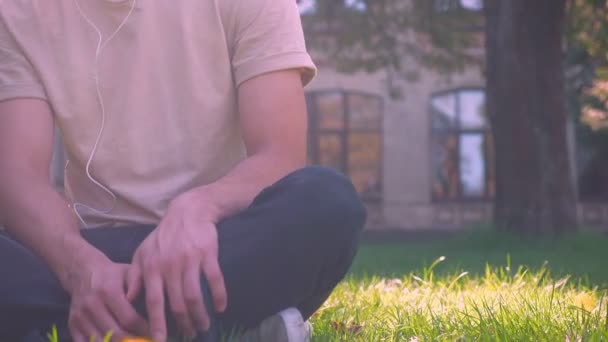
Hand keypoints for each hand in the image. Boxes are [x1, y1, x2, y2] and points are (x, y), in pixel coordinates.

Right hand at [68, 258, 149, 341]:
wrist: (83, 271)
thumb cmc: (113, 274)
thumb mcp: (129, 271)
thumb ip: (138, 284)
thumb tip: (148, 304)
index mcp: (108, 291)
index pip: (129, 319)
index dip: (143, 330)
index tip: (155, 334)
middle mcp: (92, 305)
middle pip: (116, 334)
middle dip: (133, 341)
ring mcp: (80, 317)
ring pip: (101, 341)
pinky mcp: (72, 325)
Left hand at [127, 192, 227, 340]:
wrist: (188, 211)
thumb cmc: (163, 236)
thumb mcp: (142, 253)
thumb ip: (134, 277)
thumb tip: (128, 300)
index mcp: (152, 268)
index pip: (154, 302)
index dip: (157, 324)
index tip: (160, 341)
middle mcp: (169, 266)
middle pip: (177, 304)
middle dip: (184, 324)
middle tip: (190, 335)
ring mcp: (189, 260)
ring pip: (195, 296)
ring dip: (201, 315)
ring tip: (204, 325)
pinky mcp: (208, 254)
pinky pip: (214, 279)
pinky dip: (219, 296)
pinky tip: (221, 307)